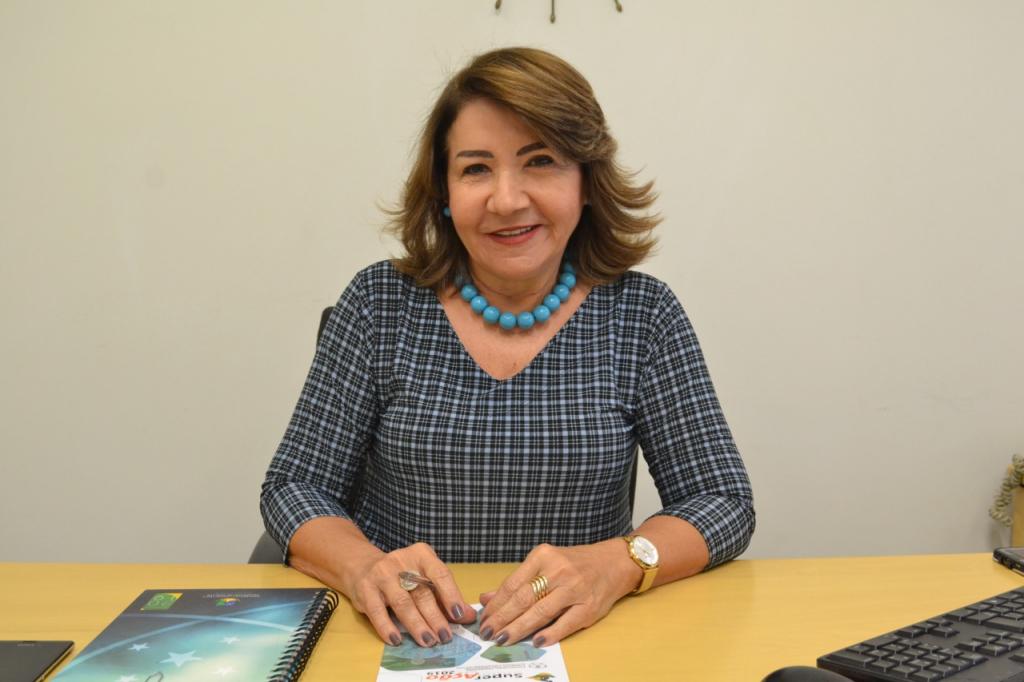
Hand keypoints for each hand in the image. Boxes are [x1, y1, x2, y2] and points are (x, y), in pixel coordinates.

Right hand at [343, 541, 476, 646]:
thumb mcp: (425, 578)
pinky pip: (377, 612)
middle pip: (422, 593)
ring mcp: (381, 574)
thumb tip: (469, 616)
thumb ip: (446, 596)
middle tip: (445, 637)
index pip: (440, 574)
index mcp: (421, 554)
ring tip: (428, 641)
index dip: (451, 595)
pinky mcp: (365, 589)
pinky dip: (387, 627)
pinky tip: (396, 640)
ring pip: (402, 603)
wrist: (364, 567)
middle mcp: (401, 561)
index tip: (459, 615)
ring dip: (416, 625)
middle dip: (435, 617)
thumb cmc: (402, 575)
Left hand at [477, 540, 638, 646]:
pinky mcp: (588, 607)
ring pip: (540, 611)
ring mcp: (574, 589)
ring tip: (503, 639)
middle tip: (487, 633)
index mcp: (543, 556)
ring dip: (519, 628)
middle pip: (523, 598)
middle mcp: (558, 570)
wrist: (613, 563)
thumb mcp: (544, 564)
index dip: (496, 604)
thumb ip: (517, 581)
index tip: (484, 619)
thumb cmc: (574, 564)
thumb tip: (486, 598)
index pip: (513, 584)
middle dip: (502, 618)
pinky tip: (535, 641)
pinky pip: (565, 623)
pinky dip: (550, 634)